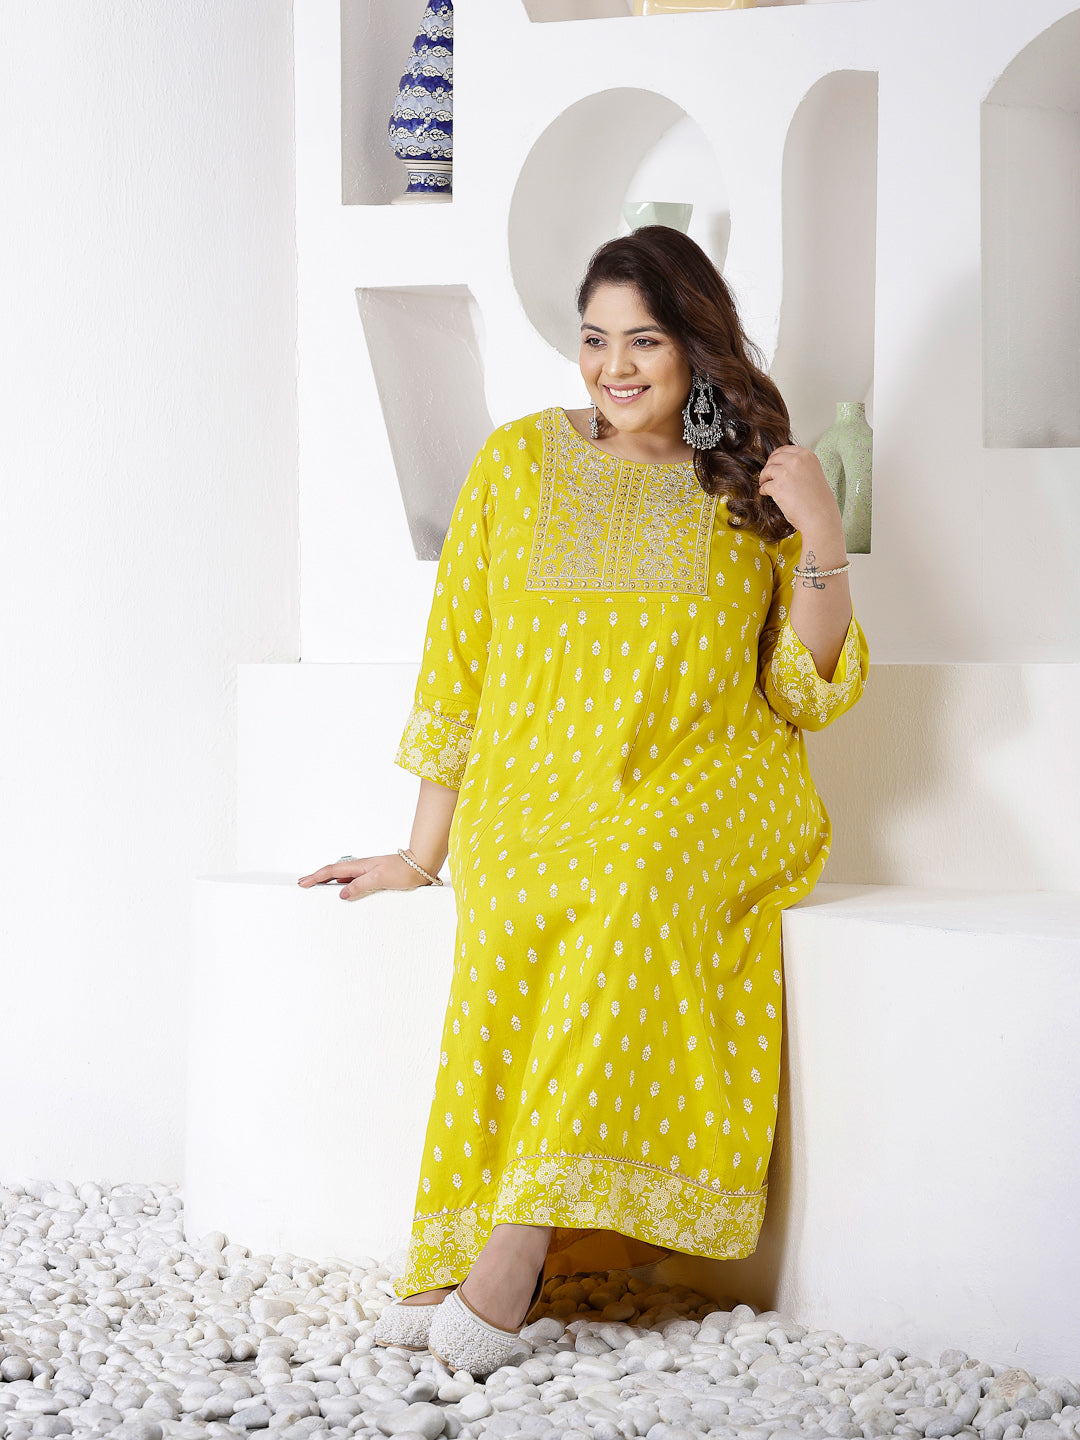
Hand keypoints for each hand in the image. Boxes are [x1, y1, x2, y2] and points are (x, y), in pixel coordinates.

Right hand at [297, 852, 433, 901]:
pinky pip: (353, 881)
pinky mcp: (374, 877)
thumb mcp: (380, 879)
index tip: (302, 883)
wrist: (421, 864)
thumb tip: (342, 893)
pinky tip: (343, 891)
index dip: (316, 877)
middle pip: (333, 873)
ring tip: (317, 888)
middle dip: (317, 878)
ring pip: (343, 877)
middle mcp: (361, 868)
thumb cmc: (404, 870)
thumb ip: (360, 885)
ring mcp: (367, 872)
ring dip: (329, 882)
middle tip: (304, 884)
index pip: (332, 872)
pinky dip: (343, 885)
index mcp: (360, 866)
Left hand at [756, 445, 842, 540]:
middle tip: (767, 476)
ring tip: (765, 485)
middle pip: (774, 459)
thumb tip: (782, 465)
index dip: (776, 457)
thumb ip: (801, 467)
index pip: (785, 449)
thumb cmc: (819, 501)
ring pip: (767, 471)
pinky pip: (764, 486)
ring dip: (764, 478)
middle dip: (769, 467)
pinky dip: (763, 490)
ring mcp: (786, 472)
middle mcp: (797, 460)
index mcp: (807, 456)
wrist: (821, 517)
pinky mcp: (777, 486)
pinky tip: (766, 494)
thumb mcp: (814, 474)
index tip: (772, 463)